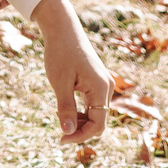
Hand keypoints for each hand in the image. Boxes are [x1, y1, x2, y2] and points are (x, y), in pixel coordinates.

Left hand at [33, 0, 113, 142]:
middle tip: (60, 133)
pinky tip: (67, 109)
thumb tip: (68, 133)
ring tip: (62, 118)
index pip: (98, 125)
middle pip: (99, 121)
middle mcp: (107, 86)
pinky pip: (93, 103)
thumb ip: (66, 109)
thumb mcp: (60, 82)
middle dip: (81, 130)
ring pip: (96, 113)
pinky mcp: (97, 80)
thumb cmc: (60, 52)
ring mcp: (103, 83)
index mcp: (100, 88)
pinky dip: (82, 111)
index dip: (81, 137)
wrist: (62, 28)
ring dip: (81, 121)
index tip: (61, 139)